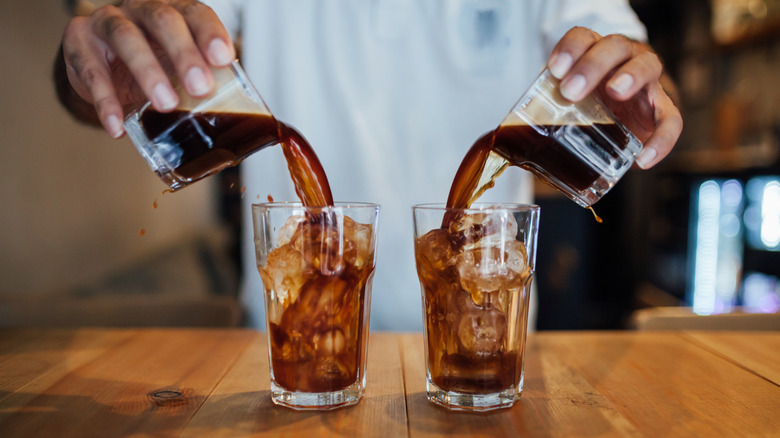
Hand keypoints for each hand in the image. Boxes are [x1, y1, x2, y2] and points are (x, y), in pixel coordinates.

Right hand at [61, 0, 234, 137]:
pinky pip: (92, 71)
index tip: (223, 58)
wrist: (99, 65)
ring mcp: (108, 22)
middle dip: (184, 54)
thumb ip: (201, 79)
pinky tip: (117, 126)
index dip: (210, 33)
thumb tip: (235, 114)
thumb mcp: (176, 67)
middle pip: (163, 20)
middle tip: (200, 86)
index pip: (195, 13)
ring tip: (165, 104)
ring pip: (127, 37)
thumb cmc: (149, 62)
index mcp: (173, 12)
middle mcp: (140, 10)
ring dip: (148, 72)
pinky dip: (106, 101)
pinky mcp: (79, 42)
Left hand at [546, 27, 682, 168]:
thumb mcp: (565, 102)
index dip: (570, 49)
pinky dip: (662, 138)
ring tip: (615, 90)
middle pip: (615, 47)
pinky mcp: (661, 109)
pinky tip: (644, 158)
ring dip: (630, 75)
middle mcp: (623, 60)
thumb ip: (545, 111)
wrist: (622, 113)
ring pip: (647, 65)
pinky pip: (671, 120)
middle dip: (592, 65)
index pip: (583, 38)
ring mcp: (646, 82)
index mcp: (594, 53)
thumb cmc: (587, 103)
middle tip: (572, 90)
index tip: (554, 69)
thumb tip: (511, 143)